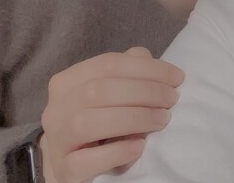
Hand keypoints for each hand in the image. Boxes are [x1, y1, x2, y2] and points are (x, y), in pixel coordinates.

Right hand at [40, 47, 184, 182]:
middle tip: (172, 100)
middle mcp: (56, 107)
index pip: (109, 64)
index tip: (178, 78)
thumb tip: (153, 62)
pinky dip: (116, 152)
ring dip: (133, 119)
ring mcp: (56, 140)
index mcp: (69, 80)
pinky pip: (84, 161)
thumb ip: (130, 69)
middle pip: (100, 90)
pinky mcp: (62, 170)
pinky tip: (139, 147)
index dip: (148, 68)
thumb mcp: (111, 88)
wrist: (72, 159)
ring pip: (88, 123)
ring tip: (162, 120)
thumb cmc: (99, 116)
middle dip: (145, 92)